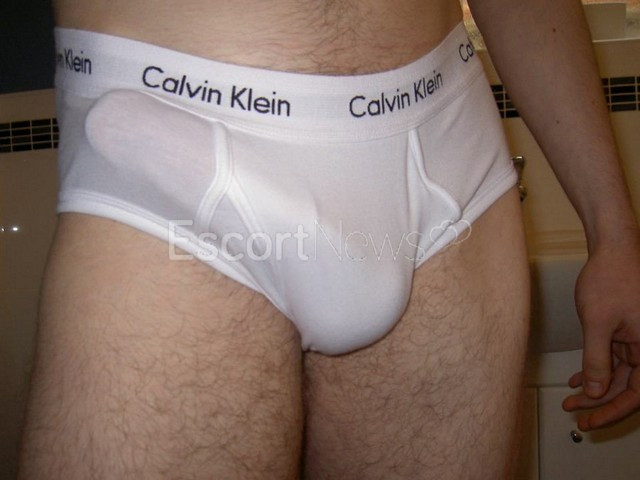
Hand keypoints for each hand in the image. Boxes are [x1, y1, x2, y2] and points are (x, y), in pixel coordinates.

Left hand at [562, 232, 639, 430]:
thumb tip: (596, 393)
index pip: (637, 393)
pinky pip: (614, 360)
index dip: (613, 411)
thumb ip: (597, 360)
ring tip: (571, 401)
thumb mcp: (598, 324)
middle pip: (628, 388)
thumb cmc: (610, 279)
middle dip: (600, 403)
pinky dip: (596, 370)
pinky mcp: (626, 333)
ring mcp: (638, 341)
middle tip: (575, 415)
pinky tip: (578, 381)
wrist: (612, 250)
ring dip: (596, 388)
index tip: (590, 422)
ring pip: (619, 375)